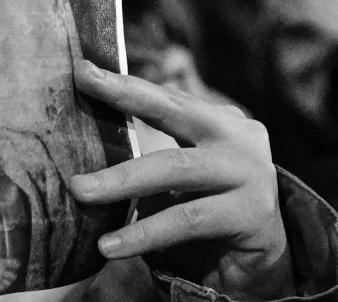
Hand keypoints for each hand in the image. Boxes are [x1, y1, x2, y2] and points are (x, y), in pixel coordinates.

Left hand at [69, 61, 292, 300]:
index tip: (84, 70)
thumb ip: (148, 151)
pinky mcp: (251, 215)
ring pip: (174, 168)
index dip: (125, 84)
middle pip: (174, 112)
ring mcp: (251, 174)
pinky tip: (111, 246)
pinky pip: (185, 220)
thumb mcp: (176, 176)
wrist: (258, 267)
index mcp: (219, 122)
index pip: (166, 98)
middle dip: (125, 98)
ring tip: (79, 191)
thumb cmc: (205, 213)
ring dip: (121, 181)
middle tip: (82, 87)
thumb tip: (80, 135)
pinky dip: (143, 232)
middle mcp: (239, 140)